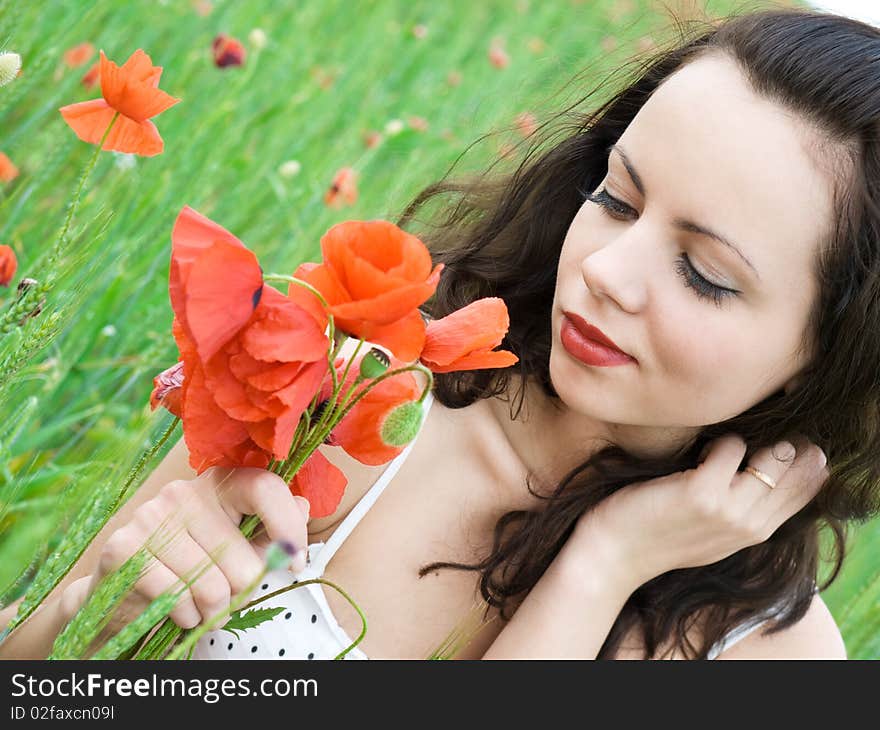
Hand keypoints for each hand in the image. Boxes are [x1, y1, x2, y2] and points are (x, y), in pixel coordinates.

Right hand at [62, 466, 310, 633]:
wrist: (125, 591)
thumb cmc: (193, 566)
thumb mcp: (238, 545)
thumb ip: (271, 529)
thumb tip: (304, 506)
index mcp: (218, 484)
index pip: (265, 487)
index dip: (289, 527)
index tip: (296, 562)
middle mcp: (184, 492)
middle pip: (243, 559)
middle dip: (242, 591)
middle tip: (228, 596)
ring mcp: (150, 517)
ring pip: (213, 586)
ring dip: (215, 610)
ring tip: (203, 605)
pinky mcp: (124, 548)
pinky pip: (179, 599)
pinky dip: (187, 616)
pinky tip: (178, 608)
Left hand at [573, 434, 828, 589]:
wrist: (615, 556)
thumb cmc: (658, 534)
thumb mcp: (713, 530)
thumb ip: (745, 508)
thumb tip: (776, 465)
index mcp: (756, 533)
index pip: (809, 491)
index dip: (808, 460)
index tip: (792, 440)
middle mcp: (750, 525)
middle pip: (799, 470)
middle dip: (789, 443)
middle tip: (760, 432)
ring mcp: (729, 510)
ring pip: (773, 457)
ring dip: (750, 440)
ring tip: (718, 449)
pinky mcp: (702, 492)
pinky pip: (731, 446)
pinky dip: (717, 440)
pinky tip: (695, 455)